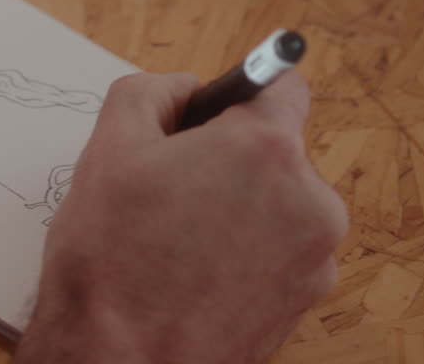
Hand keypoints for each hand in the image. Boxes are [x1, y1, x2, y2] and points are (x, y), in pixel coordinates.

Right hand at [15, 72, 346, 363]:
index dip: (239, 93)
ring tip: (175, 237)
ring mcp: (314, 258)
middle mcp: (309, 200)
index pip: (284, 86)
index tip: (211, 112)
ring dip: (237, 208)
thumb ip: (151, 91)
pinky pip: (279, 252)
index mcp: (265, 149)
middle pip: (276, 151)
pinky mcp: (305, 302)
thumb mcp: (109, 145)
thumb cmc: (111, 259)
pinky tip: (193, 271)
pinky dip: (244, 253)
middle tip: (169, 185)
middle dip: (228, 158)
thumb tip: (182, 90)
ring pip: (277, 204)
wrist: (118, 361)